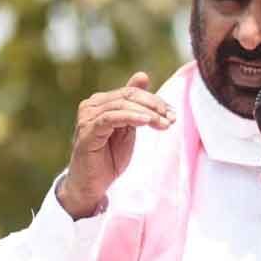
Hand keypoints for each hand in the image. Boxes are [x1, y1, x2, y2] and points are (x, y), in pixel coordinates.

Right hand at [58, 72, 175, 218]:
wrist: (91, 184)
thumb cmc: (109, 157)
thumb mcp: (127, 128)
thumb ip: (134, 104)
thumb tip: (142, 75)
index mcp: (101, 102)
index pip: (132, 92)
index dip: (154, 100)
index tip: (173, 113)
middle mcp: (91, 105)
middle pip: (128, 96)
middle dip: (154, 106)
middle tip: (171, 118)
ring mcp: (87, 118)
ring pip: (121, 105)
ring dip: (147, 113)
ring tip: (164, 123)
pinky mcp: (87, 132)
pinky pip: (111, 118)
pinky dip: (131, 117)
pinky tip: (147, 121)